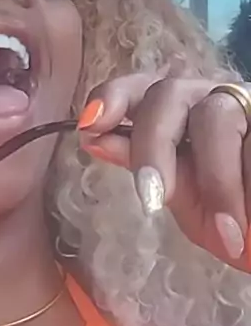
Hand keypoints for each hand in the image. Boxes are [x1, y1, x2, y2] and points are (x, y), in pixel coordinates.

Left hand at [79, 74, 250, 271]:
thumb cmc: (238, 228)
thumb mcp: (190, 206)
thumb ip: (149, 172)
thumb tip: (94, 139)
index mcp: (181, 117)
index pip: (140, 89)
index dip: (113, 96)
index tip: (90, 125)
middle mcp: (212, 98)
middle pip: (168, 94)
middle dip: (153, 147)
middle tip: (153, 198)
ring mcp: (248, 103)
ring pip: (217, 117)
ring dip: (218, 181)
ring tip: (229, 236)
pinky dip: (249, 183)